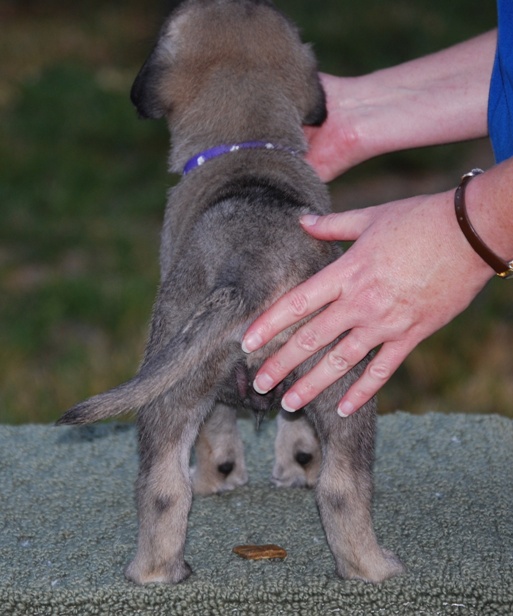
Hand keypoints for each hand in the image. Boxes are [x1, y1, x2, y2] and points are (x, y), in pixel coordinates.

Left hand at [242, 191, 492, 416]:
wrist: (471, 233)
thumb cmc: (418, 220)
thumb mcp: (369, 217)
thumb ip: (331, 225)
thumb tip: (301, 220)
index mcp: (346, 272)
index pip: (296, 304)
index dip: (268, 324)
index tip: (246, 343)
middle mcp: (360, 303)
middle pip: (311, 339)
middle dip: (281, 365)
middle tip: (259, 385)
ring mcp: (386, 323)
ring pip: (340, 362)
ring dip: (312, 385)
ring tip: (289, 404)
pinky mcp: (411, 336)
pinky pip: (382, 371)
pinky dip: (362, 392)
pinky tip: (342, 409)